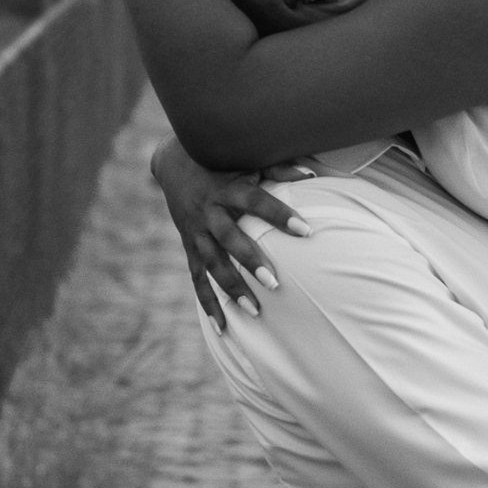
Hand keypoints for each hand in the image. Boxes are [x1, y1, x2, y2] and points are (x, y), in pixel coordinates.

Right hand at [150, 134, 312, 331]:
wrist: (174, 162)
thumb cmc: (222, 161)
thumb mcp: (247, 160)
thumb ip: (279, 169)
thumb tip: (313, 174)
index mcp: (228, 188)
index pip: (257, 202)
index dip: (280, 215)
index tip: (306, 230)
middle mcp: (209, 212)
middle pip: (229, 239)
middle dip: (250, 261)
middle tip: (275, 283)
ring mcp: (196, 232)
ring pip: (212, 264)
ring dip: (231, 288)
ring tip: (254, 310)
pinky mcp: (189, 247)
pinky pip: (197, 279)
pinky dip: (208, 303)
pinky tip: (223, 327)